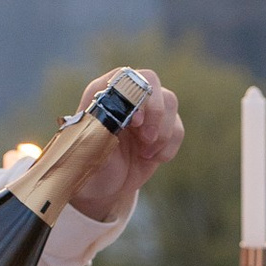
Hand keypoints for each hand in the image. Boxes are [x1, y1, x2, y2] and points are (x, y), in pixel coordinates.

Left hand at [68, 65, 182, 220]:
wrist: (104, 188)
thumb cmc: (90, 169)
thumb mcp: (88, 156)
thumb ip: (98, 137)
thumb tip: (110, 123)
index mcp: (100, 95)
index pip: (123, 77)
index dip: (134, 94)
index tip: (134, 122)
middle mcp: (125, 96)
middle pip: (151, 81)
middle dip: (155, 112)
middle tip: (146, 139)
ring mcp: (146, 110)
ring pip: (170, 102)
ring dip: (163, 132)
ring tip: (146, 154)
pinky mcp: (162, 126)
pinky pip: (177, 127)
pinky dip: (169, 146)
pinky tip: (153, 158)